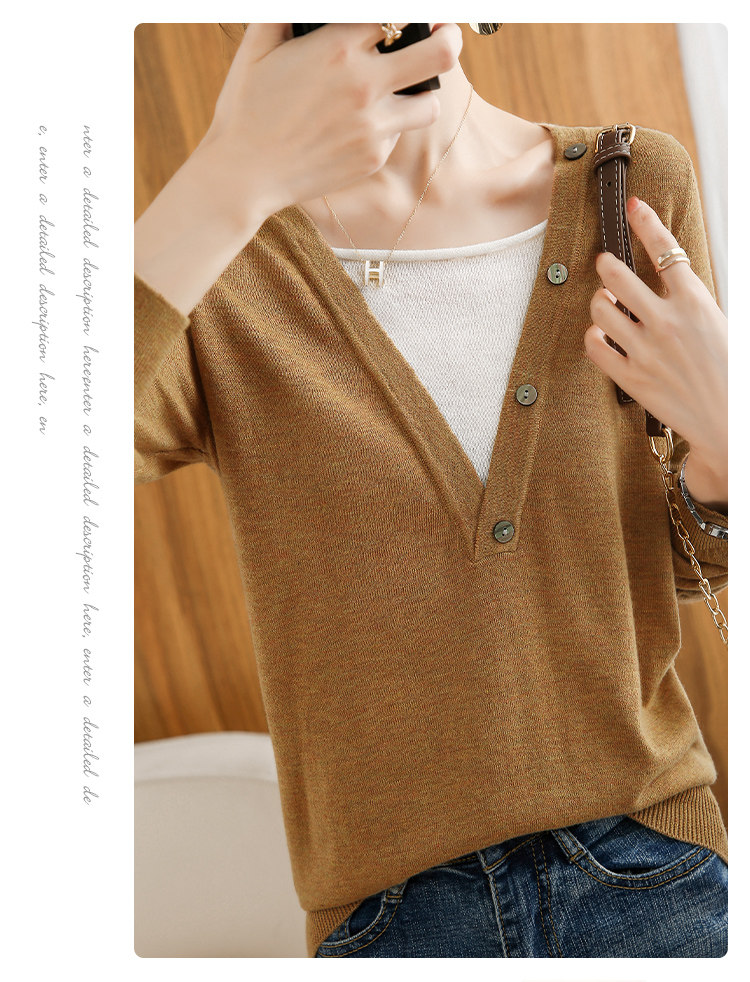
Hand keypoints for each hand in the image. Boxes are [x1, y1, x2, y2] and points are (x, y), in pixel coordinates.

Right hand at [198, 23, 462, 218]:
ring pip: (429, 104)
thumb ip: (288, 13)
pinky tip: (361, 124)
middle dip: (449, 38)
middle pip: (442, 53)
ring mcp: (373, 126)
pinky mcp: (373, 157)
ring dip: (422, 93)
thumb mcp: (259, 44)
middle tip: (444, 35)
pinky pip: (398, 135)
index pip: (398, 14)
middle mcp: (364, 85)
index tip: (403, 18)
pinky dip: (388, 126)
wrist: (245, 174)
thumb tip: (305, 9)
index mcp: (338, 47)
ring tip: (404, 88)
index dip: (405, 14)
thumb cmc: (246, 106)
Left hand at [583, 195, 727, 499]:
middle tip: (606, 264)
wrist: (729, 420)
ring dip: (598, 302)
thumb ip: (691, 299)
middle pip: (618, 275)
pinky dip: (593, 336)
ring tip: (606, 305)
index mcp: (697, 303)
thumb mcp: (720, 322)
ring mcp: (647, 351)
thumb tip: (672, 275)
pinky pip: (594, 346)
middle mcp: (668, 322)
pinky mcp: (632, 378)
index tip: (633, 206)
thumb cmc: (728, 371)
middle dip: (607, 264)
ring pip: (600, 309)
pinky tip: (601, 335)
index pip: (666, 251)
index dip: (647, 224)